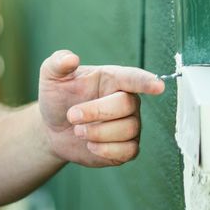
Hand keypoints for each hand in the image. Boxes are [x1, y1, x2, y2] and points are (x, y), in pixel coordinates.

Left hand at [37, 50, 165, 167]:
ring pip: (128, 129)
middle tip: (72, 116)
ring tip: (78, 130)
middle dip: (97, 112)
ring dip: (98, 132)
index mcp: (112, 78)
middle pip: (127, 105)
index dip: (146, 82)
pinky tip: (90, 145)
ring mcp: (129, 124)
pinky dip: (106, 150)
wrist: (53, 129)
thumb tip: (71, 58)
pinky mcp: (127, 147)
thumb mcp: (51, 77)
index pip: (134, 78)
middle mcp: (126, 100)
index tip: (158, 86)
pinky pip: (128, 151)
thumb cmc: (57, 98)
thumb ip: (57, 63)